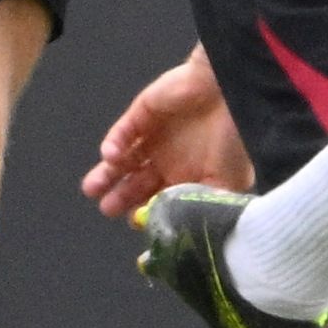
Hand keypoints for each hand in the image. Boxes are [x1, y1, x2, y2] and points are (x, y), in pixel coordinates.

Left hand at [80, 47, 251, 220]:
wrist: (232, 91)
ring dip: (107, 174)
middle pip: (136, 183)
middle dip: (120, 197)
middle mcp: (168, 160)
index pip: (159, 200)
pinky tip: (111, 157)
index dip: (146, 211)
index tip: (135, 223)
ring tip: (92, 189)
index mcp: (188, 178)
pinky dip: (114, 144)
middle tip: (107, 209)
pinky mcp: (142, 114)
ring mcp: (154, 137)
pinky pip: (123, 132)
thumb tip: (190, 235)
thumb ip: (205, 207)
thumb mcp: (228, 182)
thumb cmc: (235, 138)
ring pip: (123, 161)